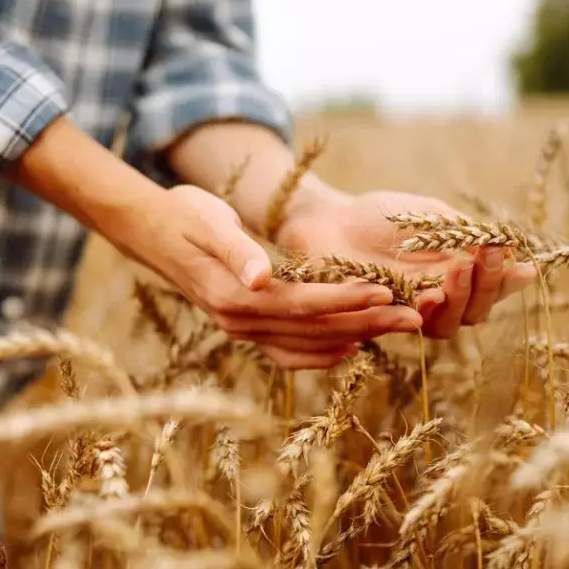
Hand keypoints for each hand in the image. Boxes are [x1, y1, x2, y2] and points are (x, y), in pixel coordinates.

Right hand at [116, 185, 425, 368]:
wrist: (153, 232)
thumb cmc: (185, 215)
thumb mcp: (208, 221)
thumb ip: (237, 249)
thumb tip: (262, 276)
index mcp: (234, 296)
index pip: (302, 303)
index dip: (346, 299)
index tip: (386, 291)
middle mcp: (239, 322)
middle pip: (314, 330)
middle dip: (368, 323)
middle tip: (416, 316)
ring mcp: (242, 331)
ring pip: (308, 345)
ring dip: (357, 336)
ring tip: (400, 327)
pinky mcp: (246, 329)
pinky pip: (290, 352)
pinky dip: (324, 352)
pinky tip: (353, 344)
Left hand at [276, 190, 536, 338]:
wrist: (328, 219)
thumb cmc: (379, 215)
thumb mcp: (430, 215)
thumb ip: (463, 232)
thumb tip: (506, 246)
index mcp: (454, 275)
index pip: (490, 289)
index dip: (508, 283)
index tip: (522, 266)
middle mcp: (436, 299)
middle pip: (475, 313)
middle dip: (486, 288)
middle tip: (481, 259)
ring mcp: (408, 312)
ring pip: (446, 326)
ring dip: (458, 302)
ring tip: (456, 272)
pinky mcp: (378, 321)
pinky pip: (406, 327)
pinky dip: (423, 314)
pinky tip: (429, 295)